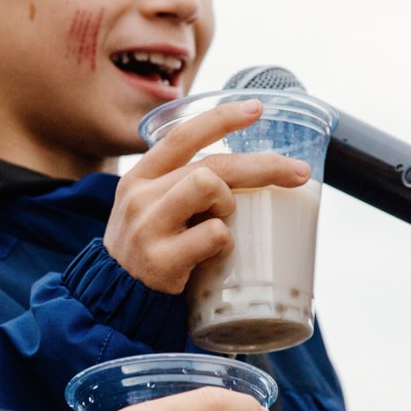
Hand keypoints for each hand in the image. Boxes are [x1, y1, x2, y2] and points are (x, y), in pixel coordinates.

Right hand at [105, 100, 311, 293]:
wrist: (113, 302)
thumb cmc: (147, 251)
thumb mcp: (151, 209)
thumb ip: (182, 187)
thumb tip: (245, 171)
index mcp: (140, 176)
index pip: (183, 135)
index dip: (222, 118)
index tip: (258, 108)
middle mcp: (140, 195)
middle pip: (212, 164)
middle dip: (262, 166)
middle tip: (298, 172)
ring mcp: (148, 226)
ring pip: (209, 186)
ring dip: (229, 206)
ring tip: (221, 228)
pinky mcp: (160, 260)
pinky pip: (213, 235)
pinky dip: (224, 244)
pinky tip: (213, 257)